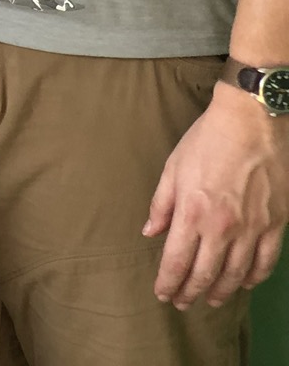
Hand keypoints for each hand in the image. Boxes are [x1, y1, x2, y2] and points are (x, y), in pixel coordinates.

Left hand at [145, 81, 288, 307]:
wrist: (252, 123)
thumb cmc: (206, 141)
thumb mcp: (172, 168)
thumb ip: (161, 204)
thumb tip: (150, 232)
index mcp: (192, 213)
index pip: (177, 261)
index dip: (169, 282)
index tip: (163, 294)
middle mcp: (223, 228)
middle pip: (205, 273)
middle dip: (190, 292)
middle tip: (182, 303)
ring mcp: (252, 229)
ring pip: (236, 273)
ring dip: (221, 291)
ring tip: (210, 300)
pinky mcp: (275, 224)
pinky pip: (266, 262)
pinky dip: (253, 277)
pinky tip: (243, 284)